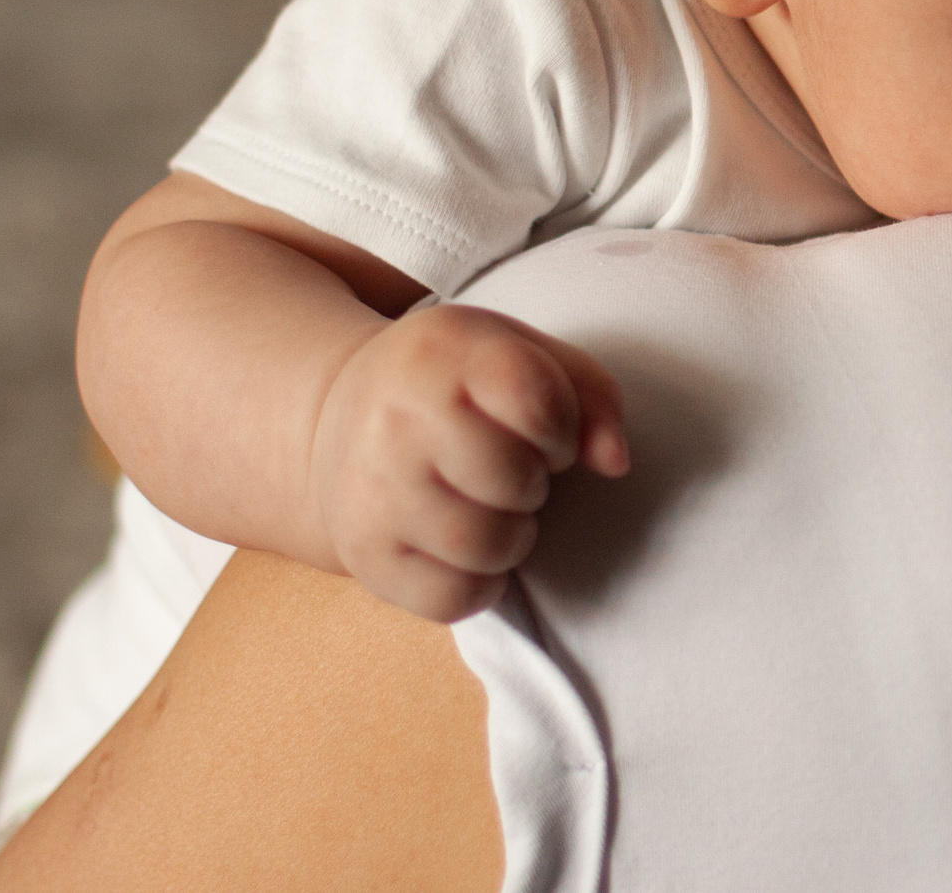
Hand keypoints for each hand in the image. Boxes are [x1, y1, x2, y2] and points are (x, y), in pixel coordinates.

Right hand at [309, 304, 629, 620]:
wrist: (337, 414)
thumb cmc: (455, 384)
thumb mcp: (525, 355)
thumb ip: (592, 396)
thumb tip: (614, 462)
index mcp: (442, 354)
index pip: (537, 403)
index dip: (562, 429)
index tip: (543, 431)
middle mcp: (395, 420)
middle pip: (515, 481)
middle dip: (535, 484)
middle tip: (512, 472)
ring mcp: (370, 491)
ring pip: (485, 546)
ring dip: (512, 537)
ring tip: (489, 507)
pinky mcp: (362, 553)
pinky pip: (452, 598)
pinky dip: (479, 583)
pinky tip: (464, 547)